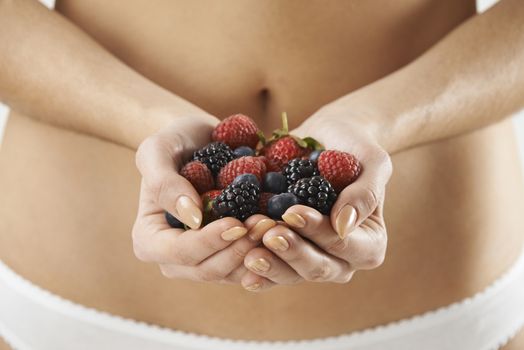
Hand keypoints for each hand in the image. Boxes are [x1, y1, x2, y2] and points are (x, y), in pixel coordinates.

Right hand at [132, 116, 276, 282]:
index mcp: (149, 240)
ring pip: (232, 273)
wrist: (201, 141)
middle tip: (265, 224)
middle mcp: (174, 259)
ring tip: (277, 226)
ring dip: (257, 254)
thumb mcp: (158, 151)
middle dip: (238, 250)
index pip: (179, 253)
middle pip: (208, 270)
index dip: (209, 242)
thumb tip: (192, 218)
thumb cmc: (175, 143)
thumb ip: (164, 183)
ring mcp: (204, 260)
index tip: (236, 224)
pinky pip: (249, 265)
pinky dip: (268, 253)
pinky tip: (283, 234)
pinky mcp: (229, 254)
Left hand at [240, 110, 392, 290]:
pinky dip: (256, 266)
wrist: (326, 138)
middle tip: (266, 232)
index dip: (317, 232)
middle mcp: (341, 260)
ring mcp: (310, 258)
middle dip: (290, 251)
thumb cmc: (355, 146)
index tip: (292, 212)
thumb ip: (365, 193)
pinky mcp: (285, 253)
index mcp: (368, 244)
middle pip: (316, 268)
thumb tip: (343, 226)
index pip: (342, 245)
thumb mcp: (371, 161)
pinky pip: (271, 269)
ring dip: (269, 262)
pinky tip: (239, 259)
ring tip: (247, 247)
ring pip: (290, 274)